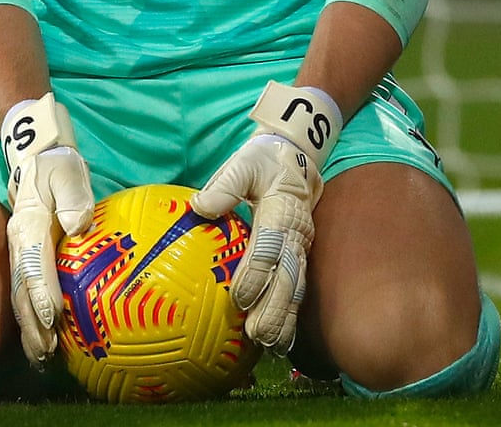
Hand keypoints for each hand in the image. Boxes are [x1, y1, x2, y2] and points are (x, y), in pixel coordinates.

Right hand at [1, 94, 93, 365]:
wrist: (34, 151)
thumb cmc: (56, 161)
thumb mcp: (67, 169)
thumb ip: (72, 195)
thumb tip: (79, 224)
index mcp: (30, 223)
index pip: (35, 264)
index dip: (42, 293)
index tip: (52, 319)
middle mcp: (20, 242)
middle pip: (23, 289)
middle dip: (32, 324)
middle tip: (46, 353)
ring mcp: (20, 250)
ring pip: (22, 294)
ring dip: (30, 327)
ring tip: (42, 357)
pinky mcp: (26, 253)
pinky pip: (28, 288)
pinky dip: (33, 315)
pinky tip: (46, 336)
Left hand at [192, 82, 341, 353]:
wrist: (297, 156)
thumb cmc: (263, 161)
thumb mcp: (244, 162)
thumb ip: (225, 185)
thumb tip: (199, 206)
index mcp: (281, 209)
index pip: (269, 245)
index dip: (256, 272)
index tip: (237, 296)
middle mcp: (297, 231)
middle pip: (288, 274)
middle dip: (275, 307)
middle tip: (258, 334)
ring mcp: (301, 245)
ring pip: (296, 285)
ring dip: (286, 316)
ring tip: (271, 344)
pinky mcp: (300, 254)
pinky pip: (298, 286)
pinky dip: (292, 314)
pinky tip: (282, 339)